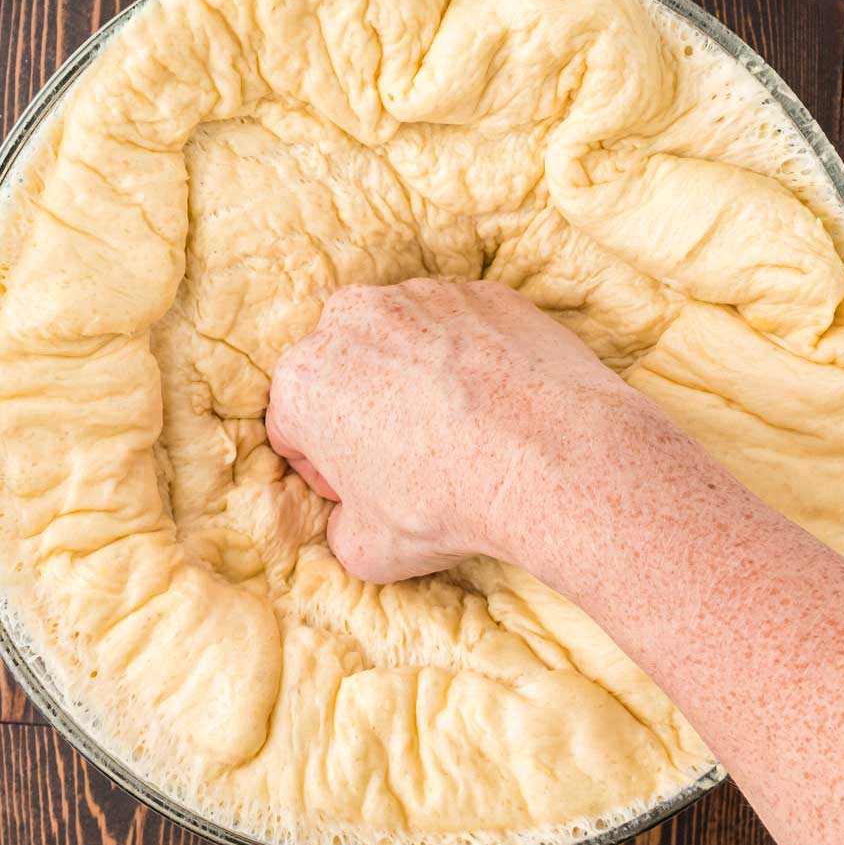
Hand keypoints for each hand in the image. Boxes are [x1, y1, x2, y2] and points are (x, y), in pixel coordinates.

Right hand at [265, 278, 630, 583]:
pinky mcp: (484, 293)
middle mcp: (353, 318)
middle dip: (361, 411)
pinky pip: (463, 329)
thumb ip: (342, 529)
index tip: (357, 492)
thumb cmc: (446, 504)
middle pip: (343, 370)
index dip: (322, 469)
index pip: (292, 427)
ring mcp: (424, 296)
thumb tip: (354, 519)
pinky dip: (470, 359)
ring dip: (414, 377)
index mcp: (303, 377)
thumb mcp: (367, 551)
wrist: (551, 458)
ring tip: (458, 432)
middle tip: (405, 461)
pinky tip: (497, 406)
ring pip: (402, 341)